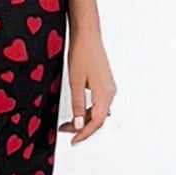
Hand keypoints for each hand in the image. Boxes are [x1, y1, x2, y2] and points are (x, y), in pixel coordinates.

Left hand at [59, 22, 114, 143]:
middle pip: (98, 119)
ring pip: (98, 111)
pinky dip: (88, 110)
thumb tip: (79, 125)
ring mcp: (108, 87)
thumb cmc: (82, 53)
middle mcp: (110, 92)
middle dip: (82, 128)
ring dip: (84, 119)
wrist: (87, 35)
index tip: (73, 140)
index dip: (84, 133)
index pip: (96, 122)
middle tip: (65, 131)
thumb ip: (77, 105)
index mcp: (104, 94)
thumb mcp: (75, 82)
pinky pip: (98, 103)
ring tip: (68, 122)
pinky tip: (78, 111)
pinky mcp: (104, 83)